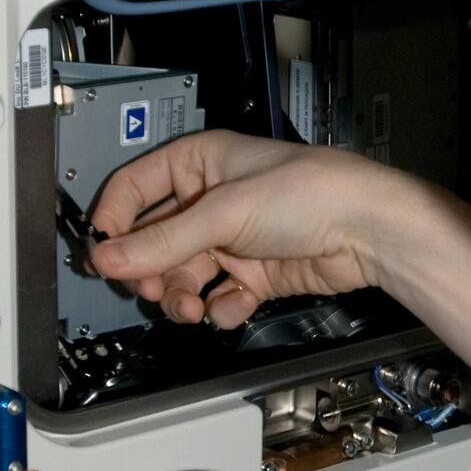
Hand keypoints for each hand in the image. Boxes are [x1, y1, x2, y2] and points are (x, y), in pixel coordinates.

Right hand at [89, 131, 410, 328]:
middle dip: (151, 269)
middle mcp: (212, 201)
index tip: (103, 252)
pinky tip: (233, 305)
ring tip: (190, 307)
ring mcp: (233, 239)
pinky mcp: (254, 274)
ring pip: (184, 276)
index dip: (115, 220)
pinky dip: (221, 307)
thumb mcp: (224, 213)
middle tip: (150, 287)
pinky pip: (218, 297)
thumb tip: (109, 257)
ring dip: (182, 296)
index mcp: (199, 163)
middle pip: (156, 242)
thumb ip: (163, 241)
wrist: (368, 231)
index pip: (135, 188)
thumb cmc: (312, 192)